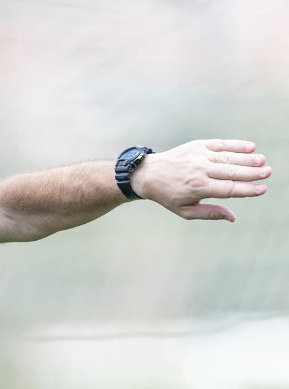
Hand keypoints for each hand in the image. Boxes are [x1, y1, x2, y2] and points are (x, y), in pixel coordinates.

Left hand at [132, 139, 271, 221]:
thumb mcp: (185, 211)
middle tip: (268, 173)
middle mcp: (200, 170)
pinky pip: (220, 144)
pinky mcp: (197, 145)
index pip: (229, 189)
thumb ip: (209, 213)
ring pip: (228, 157)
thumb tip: (233, 217)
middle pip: (231, 172)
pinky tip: (250, 146)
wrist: (148, 174)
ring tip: (262, 161)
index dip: (247, 190)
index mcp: (198, 188)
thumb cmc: (168, 195)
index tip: (262, 189)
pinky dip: (235, 145)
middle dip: (252, 173)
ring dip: (247, 159)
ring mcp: (199, 156)